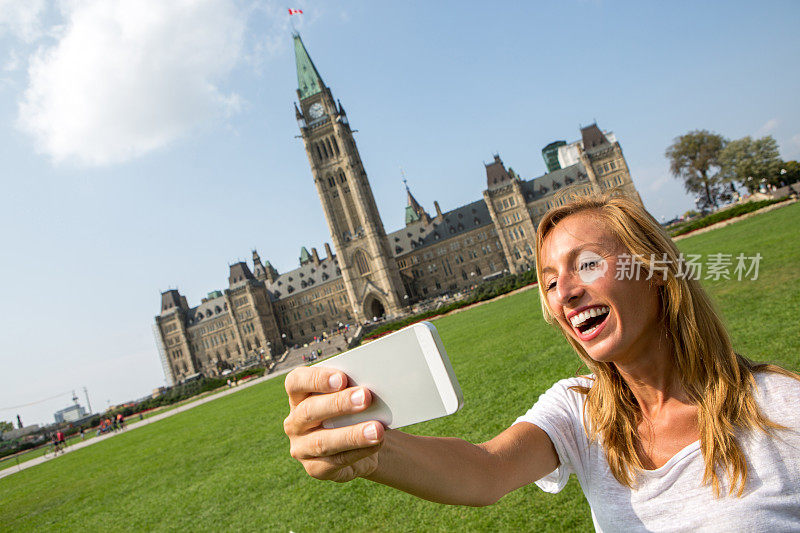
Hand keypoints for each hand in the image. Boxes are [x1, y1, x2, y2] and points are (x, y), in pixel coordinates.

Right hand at [284, 366, 384, 481]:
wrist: (362, 443)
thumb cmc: (354, 411)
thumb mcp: (351, 397)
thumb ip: (353, 391)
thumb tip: (368, 390)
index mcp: (298, 396)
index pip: (296, 382)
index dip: (317, 379)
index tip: (342, 378)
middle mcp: (295, 422)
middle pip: (309, 411)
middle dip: (339, 404)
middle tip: (365, 397)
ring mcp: (301, 448)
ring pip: (323, 441)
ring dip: (352, 434)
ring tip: (377, 429)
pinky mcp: (315, 469)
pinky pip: (336, 461)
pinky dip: (359, 451)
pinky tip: (377, 443)